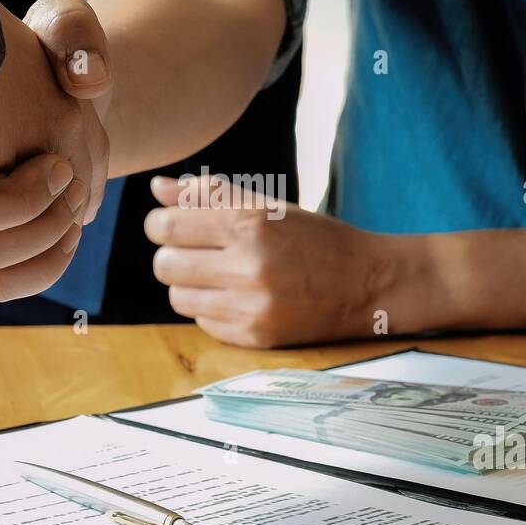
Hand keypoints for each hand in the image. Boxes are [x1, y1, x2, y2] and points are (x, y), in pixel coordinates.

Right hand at [0, 0, 110, 300]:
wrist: (74, 102)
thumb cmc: (60, 58)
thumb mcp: (69, 26)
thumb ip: (73, 31)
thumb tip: (82, 78)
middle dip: (19, 202)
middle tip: (60, 169)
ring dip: (38, 234)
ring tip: (71, 195)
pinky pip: (2, 285)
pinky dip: (45, 267)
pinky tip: (72, 228)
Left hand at [144, 174, 407, 347]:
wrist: (367, 284)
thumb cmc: (315, 239)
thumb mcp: (268, 207)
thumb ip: (209, 194)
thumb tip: (158, 188)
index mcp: (249, 223)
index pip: (166, 225)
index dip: (160, 224)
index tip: (173, 225)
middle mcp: (249, 265)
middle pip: (165, 264)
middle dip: (172, 255)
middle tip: (195, 252)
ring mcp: (252, 305)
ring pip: (179, 297)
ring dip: (189, 284)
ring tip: (218, 275)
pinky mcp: (256, 336)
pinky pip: (203, 322)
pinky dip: (212, 309)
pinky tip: (238, 297)